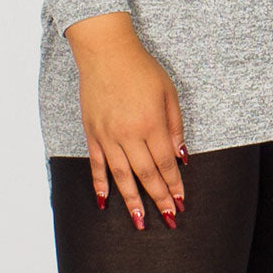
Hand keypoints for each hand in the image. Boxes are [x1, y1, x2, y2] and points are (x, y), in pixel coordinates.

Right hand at [63, 12, 187, 229]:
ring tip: (140, 221)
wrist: (105, 51)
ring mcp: (107, 135)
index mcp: (151, 124)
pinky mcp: (92, 132)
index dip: (174, 185)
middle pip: (146, 175)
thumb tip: (180, 156)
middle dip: (159, 199)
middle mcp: (128, 134)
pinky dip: (99, 183)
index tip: (181, 202)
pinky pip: (96, 164)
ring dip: (131, 200)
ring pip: (120, 176)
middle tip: (168, 219)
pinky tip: (104, 201)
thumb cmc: (142, 69)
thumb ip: (175, 126)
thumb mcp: (169, 92)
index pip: (165, 163)